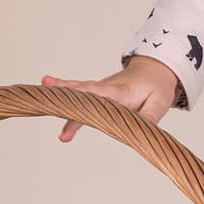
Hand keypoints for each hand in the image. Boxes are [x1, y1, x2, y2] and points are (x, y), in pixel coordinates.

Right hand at [42, 55, 181, 141]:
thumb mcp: (160, 103)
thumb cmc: (157, 87)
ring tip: (43, 93)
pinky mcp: (96, 93)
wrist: (155, 70)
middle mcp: (107, 87)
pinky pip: (78, 94)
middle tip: (50, 92)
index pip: (104, 93)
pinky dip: (64, 94)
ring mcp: (99, 89)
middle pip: (85, 90)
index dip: (89, 96)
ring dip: (62, 92)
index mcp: (122, 90)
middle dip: (69, 93)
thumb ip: (148, 118)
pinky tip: (49, 96)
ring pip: (78, 91)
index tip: (77, 99)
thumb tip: (137, 133)